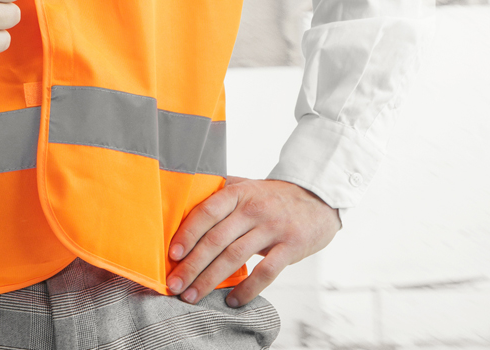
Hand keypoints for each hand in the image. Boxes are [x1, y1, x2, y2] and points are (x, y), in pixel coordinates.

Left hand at [166, 177, 339, 305]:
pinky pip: (266, 272)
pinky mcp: (290, 247)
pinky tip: (232, 301)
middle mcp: (253, 208)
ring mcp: (273, 228)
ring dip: (211, 280)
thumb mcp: (247, 187)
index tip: (172, 254)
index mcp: (238, 192)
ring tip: (193, 296)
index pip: (207, 212)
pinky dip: (247, 289)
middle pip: (217, 239)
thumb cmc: (273, 197)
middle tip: (175, 284)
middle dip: (192, 264)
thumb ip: (221, 194)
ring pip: (235, 257)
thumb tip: (185, 205)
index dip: (188, 233)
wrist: (317, 199)